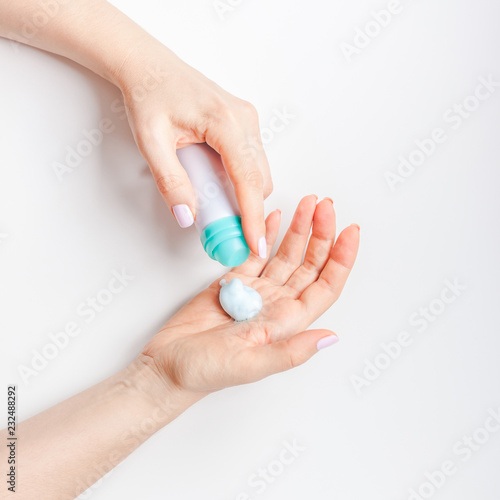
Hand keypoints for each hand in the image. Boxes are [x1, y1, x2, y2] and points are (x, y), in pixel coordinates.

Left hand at [115, 40, 271, 255]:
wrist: (149, 67)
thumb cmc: (149, 95)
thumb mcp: (150, 141)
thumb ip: (170, 181)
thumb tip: (188, 214)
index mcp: (225, 122)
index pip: (249, 180)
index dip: (254, 216)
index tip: (255, 242)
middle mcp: (244, 119)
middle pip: (261, 179)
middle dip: (247, 208)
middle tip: (222, 226)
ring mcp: (246, 119)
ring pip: (259, 171)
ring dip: (242, 193)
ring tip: (210, 198)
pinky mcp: (243, 122)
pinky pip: (251, 160)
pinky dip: (239, 179)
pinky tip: (214, 179)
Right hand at [141, 195, 359, 393]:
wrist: (169, 365)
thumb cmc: (206, 371)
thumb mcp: (251, 364)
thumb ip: (291, 351)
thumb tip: (331, 337)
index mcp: (287, 323)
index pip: (325, 286)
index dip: (341, 259)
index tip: (349, 231)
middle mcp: (277, 306)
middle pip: (309, 265)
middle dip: (321, 234)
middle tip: (326, 205)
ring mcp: (257, 292)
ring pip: (286, 256)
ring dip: (298, 230)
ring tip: (308, 204)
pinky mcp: (234, 283)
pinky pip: (256, 254)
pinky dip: (266, 235)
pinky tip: (276, 217)